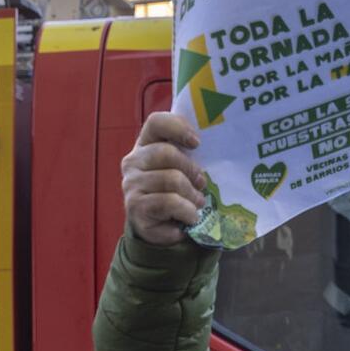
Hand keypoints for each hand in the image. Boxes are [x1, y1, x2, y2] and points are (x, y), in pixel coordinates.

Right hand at [121, 111, 206, 245]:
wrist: (158, 227)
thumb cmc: (174, 192)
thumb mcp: (181, 170)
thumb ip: (189, 155)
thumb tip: (217, 147)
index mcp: (145, 144)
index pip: (156, 123)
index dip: (178, 128)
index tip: (197, 143)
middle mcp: (133, 162)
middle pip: (166, 153)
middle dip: (191, 169)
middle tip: (201, 183)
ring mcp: (131, 184)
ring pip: (171, 180)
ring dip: (192, 195)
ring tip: (197, 204)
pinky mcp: (135, 207)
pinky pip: (169, 203)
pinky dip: (187, 212)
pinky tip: (189, 218)